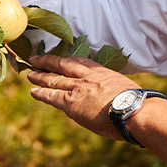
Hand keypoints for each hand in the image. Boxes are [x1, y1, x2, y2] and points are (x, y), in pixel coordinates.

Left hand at [24, 54, 139, 140]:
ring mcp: (78, 88)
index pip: (81, 62)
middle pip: (63, 64)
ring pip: (54, 78)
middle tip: (36, 58)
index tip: (61, 56)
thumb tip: (117, 97)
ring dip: (40, 76)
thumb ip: (116, 89)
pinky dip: (41, 93)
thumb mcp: (127, 88)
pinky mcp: (71, 102)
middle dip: (48, 61)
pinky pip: (52, 96)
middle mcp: (87, 76)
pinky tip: (33, 91)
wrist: (132, 110)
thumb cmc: (136, 104)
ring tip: (30, 74)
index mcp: (102, 72)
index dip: (68, 59)